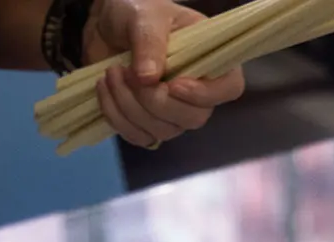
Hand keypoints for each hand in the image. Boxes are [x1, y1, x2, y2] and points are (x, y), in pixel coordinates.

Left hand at [83, 0, 244, 148]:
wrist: (105, 26)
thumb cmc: (136, 12)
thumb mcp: (144, 15)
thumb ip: (149, 42)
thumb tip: (149, 78)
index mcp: (210, 59)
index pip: (229, 88)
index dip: (205, 94)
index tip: (173, 84)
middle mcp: (197, 93)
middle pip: (193, 118)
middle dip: (156, 101)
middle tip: (128, 72)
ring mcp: (173, 114)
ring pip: (162, 131)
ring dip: (130, 106)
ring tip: (111, 73)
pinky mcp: (147, 125)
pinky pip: (139, 137)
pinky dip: (117, 117)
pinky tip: (105, 90)